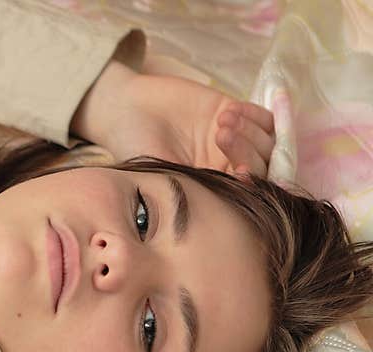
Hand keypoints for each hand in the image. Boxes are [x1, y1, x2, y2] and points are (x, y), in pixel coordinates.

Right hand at [71, 62, 274, 175]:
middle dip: (247, 151)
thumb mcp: (158, 171)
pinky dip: (254, 115)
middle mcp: (225, 165)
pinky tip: (228, 111)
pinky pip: (265, 116)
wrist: (125, 109)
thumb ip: (192, 184)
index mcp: (209, 186)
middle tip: (220, 135)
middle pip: (262, 164)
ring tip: (220, 121)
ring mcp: (233, 138)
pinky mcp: (233, 111)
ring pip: (266, 140)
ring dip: (249, 131)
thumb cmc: (134, 145)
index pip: (244, 189)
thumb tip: (223, 202)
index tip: (239, 173)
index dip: (251, 183)